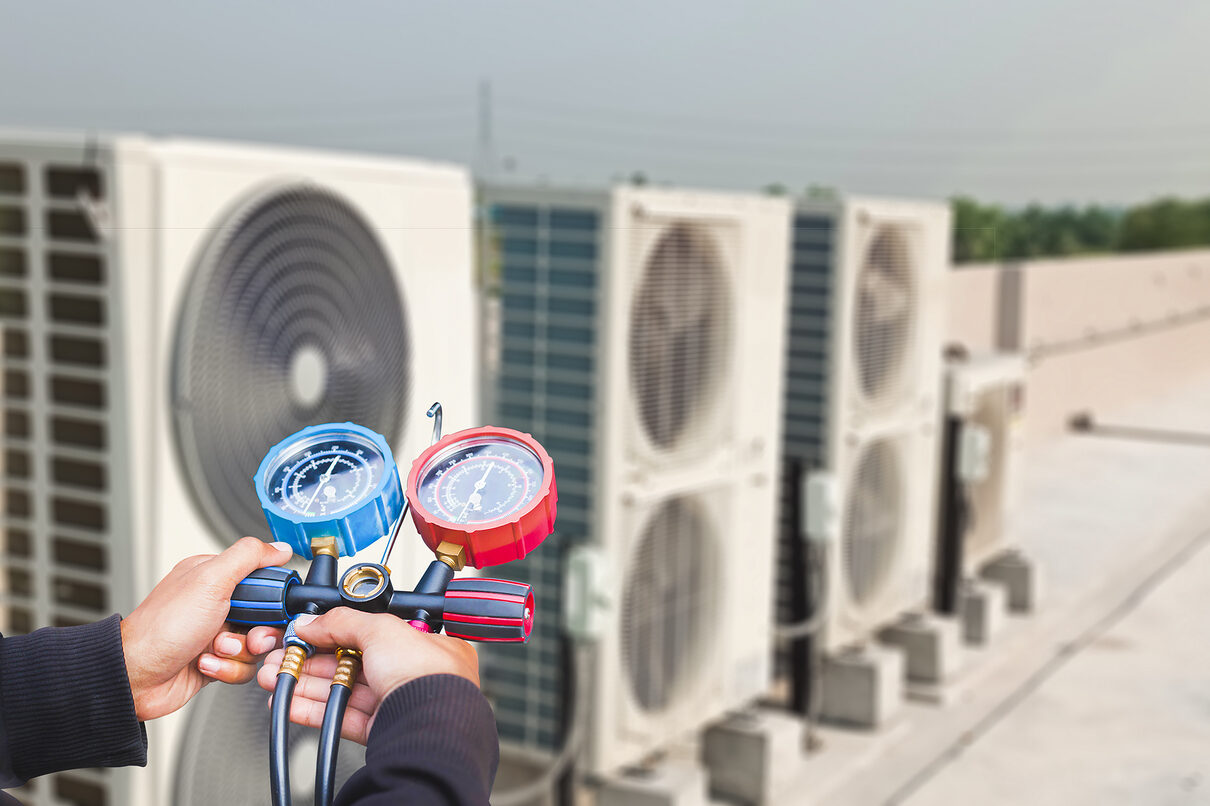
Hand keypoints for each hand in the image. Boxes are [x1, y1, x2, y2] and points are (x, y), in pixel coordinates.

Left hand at [121, 536, 292, 720]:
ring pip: (257, 645)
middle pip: (266, 616)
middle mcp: (217, 604)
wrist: (136, 677)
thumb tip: (279, 547)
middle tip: (247, 635)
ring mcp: (216, 634)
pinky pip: (243, 667)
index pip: (264, 580)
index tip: (268, 608)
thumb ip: (248, 557)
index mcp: (215, 577)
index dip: (273, 597)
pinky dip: (227, 669)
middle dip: (259, 631)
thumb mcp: (210, 580)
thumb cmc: (162, 628)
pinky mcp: (215, 660)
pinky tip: (206, 663)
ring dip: (238, 652)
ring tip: (214, 649)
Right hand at [256, 609, 479, 744]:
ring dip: (306, 683)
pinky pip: (341, 718)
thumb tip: (311, 621)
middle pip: (353, 663)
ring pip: (343, 690)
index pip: (372, 633)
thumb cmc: (427, 676)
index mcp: (425, 645)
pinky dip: (313, 710)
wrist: (430, 728)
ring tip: (276, 677)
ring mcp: (397, 704)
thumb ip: (342, 622)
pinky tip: (291, 702)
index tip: (307, 633)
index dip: (336, 632)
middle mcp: (414, 674)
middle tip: (283, 656)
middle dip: (312, 659)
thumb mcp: (382, 629)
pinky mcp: (381, 731)